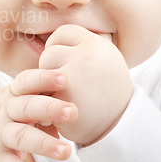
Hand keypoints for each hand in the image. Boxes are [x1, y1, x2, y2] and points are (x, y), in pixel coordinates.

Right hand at [0, 69, 77, 161]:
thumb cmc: (10, 111)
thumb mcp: (21, 98)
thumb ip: (44, 96)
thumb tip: (80, 96)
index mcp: (13, 94)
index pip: (26, 82)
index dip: (43, 78)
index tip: (63, 78)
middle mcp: (6, 112)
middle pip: (25, 107)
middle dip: (49, 108)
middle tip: (72, 112)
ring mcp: (1, 135)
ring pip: (20, 136)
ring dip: (42, 143)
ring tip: (65, 152)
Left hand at [39, 24, 133, 144]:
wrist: (120, 129)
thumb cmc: (105, 93)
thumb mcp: (102, 61)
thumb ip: (79, 48)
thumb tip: (46, 37)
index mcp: (98, 44)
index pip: (63, 32)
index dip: (59, 47)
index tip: (66, 62)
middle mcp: (88, 56)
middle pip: (50, 53)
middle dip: (53, 69)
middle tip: (71, 86)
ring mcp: (75, 75)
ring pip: (42, 72)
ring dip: (47, 86)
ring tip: (68, 97)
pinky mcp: (63, 96)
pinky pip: (41, 93)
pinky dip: (47, 103)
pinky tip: (63, 111)